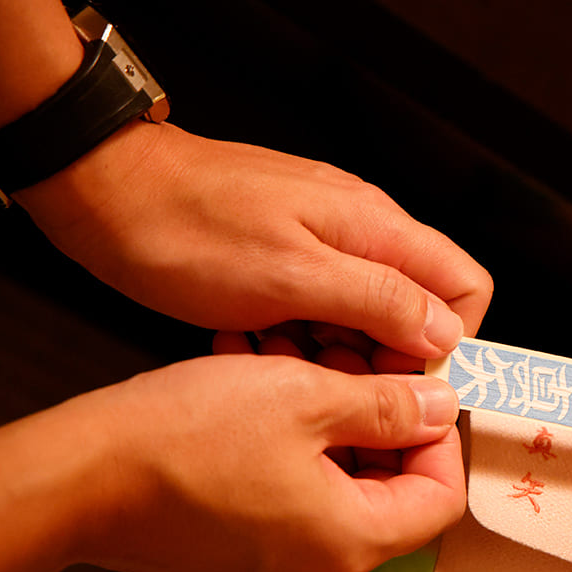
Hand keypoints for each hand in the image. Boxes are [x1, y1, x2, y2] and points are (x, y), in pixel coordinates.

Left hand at [15, 121, 492, 358]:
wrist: (105, 189)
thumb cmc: (186, 228)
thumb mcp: (290, 278)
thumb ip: (379, 302)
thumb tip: (446, 333)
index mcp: (378, 229)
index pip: (466, 287)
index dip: (449, 343)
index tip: (403, 381)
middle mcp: (363, 232)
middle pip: (420, 308)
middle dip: (387, 356)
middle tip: (330, 382)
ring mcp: (326, 242)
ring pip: (370, 316)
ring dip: (339, 352)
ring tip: (284, 363)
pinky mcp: (290, 256)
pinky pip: (324, 310)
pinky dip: (303, 338)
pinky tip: (262, 345)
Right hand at [65, 353, 463, 571]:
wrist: (73, 481)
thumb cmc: (182, 440)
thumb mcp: (305, 398)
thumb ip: (389, 405)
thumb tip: (441, 406)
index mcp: (350, 546)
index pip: (440, 498)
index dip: (439, 436)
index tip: (420, 386)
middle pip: (390, 488)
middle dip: (377, 413)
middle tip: (350, 355)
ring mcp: (278, 568)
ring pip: (338, 480)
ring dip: (328, 413)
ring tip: (294, 353)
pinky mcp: (241, 552)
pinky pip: (293, 490)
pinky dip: (291, 435)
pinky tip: (261, 377)